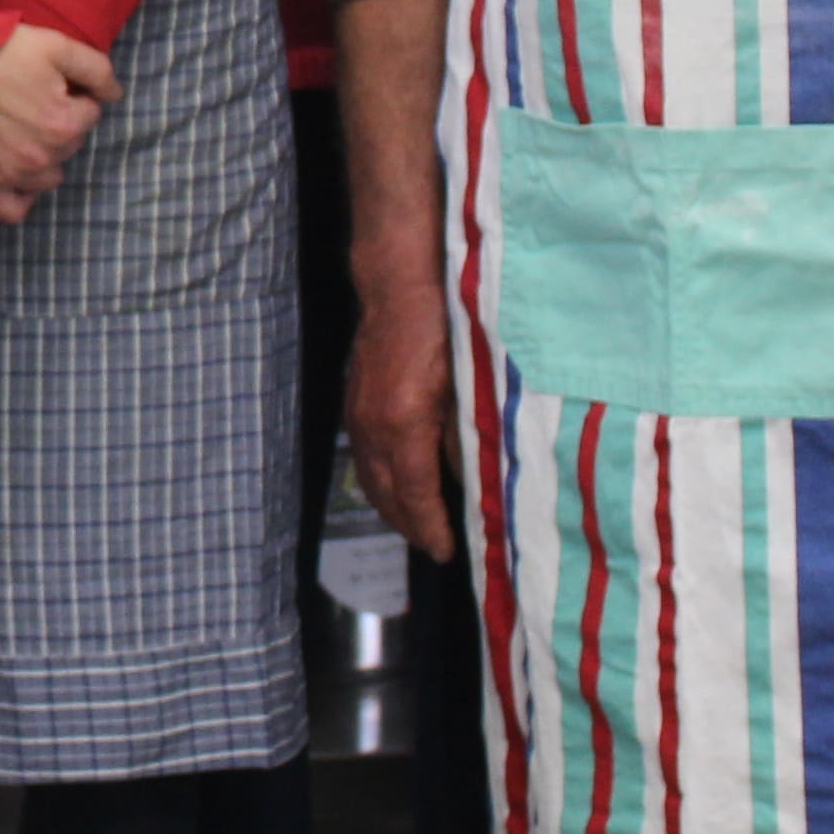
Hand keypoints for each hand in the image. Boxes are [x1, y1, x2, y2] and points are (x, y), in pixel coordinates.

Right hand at [0, 24, 117, 216]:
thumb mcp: (55, 45)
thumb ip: (97, 70)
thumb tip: (115, 95)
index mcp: (66, 123)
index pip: (90, 114)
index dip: (72, 95)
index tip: (47, 82)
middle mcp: (44, 157)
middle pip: (69, 145)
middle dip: (57, 124)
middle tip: (27, 102)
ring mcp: (11, 176)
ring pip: (46, 177)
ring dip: (41, 158)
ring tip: (16, 131)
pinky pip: (14, 210)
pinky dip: (20, 197)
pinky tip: (14, 176)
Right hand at [348, 272, 458, 559]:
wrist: (400, 281)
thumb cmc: (444, 325)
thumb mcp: (468, 383)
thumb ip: (469, 434)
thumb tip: (478, 480)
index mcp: (404, 424)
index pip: (415, 494)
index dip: (431, 527)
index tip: (449, 552)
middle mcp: (373, 426)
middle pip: (386, 494)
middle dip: (410, 526)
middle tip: (436, 546)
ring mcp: (358, 414)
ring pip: (371, 478)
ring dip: (392, 507)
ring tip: (418, 524)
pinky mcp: (355, 402)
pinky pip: (364, 456)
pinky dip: (381, 480)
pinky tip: (397, 482)